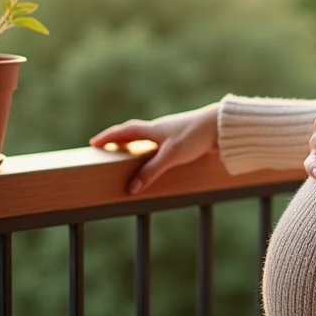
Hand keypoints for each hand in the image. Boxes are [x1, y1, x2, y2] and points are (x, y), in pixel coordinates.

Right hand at [89, 103, 218, 194]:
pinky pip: (159, 144)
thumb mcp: (170, 156)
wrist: (221, 126)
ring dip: (134, 144)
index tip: (93, 142)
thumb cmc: (195, 136)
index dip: (108, 137)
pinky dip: (150, 150)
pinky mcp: (182, 139)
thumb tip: (131, 189)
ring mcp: (171, 133)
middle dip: (118, 139)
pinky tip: (154, 158)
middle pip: (133, 132)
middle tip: (105, 147)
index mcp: (153, 128)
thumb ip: (151, 172)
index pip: (124, 131)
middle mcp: (159, 128)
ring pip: (147, 137)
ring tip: (125, 153)